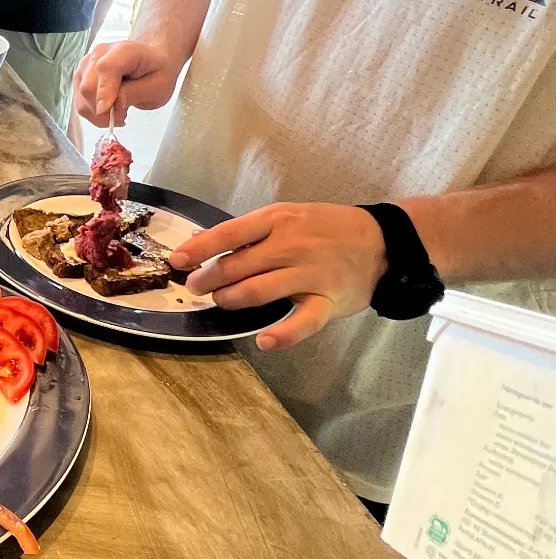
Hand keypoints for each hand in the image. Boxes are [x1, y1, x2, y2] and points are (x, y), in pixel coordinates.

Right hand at [72, 38, 179, 125]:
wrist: (150, 60)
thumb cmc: (156, 71)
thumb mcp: (157, 86)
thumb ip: (134, 93)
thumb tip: (113, 105)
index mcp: (124, 50)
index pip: (106, 68)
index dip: (104, 91)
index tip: (107, 111)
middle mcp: (100, 53)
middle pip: (88, 86)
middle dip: (103, 110)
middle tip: (123, 116)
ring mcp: (87, 64)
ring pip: (81, 96)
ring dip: (98, 114)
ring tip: (119, 112)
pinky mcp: (81, 76)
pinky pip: (80, 101)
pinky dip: (93, 113)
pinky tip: (109, 110)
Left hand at [169, 203, 387, 350]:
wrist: (382, 242)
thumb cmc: (327, 227)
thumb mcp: (287, 216)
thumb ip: (249, 232)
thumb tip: (204, 244)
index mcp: (277, 221)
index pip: (228, 235)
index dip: (199, 250)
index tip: (177, 261)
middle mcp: (290, 246)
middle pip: (237, 267)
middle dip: (208, 280)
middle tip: (195, 288)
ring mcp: (309, 275)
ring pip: (257, 292)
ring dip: (230, 300)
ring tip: (221, 301)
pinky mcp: (327, 302)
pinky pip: (302, 321)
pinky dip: (282, 334)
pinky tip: (263, 341)